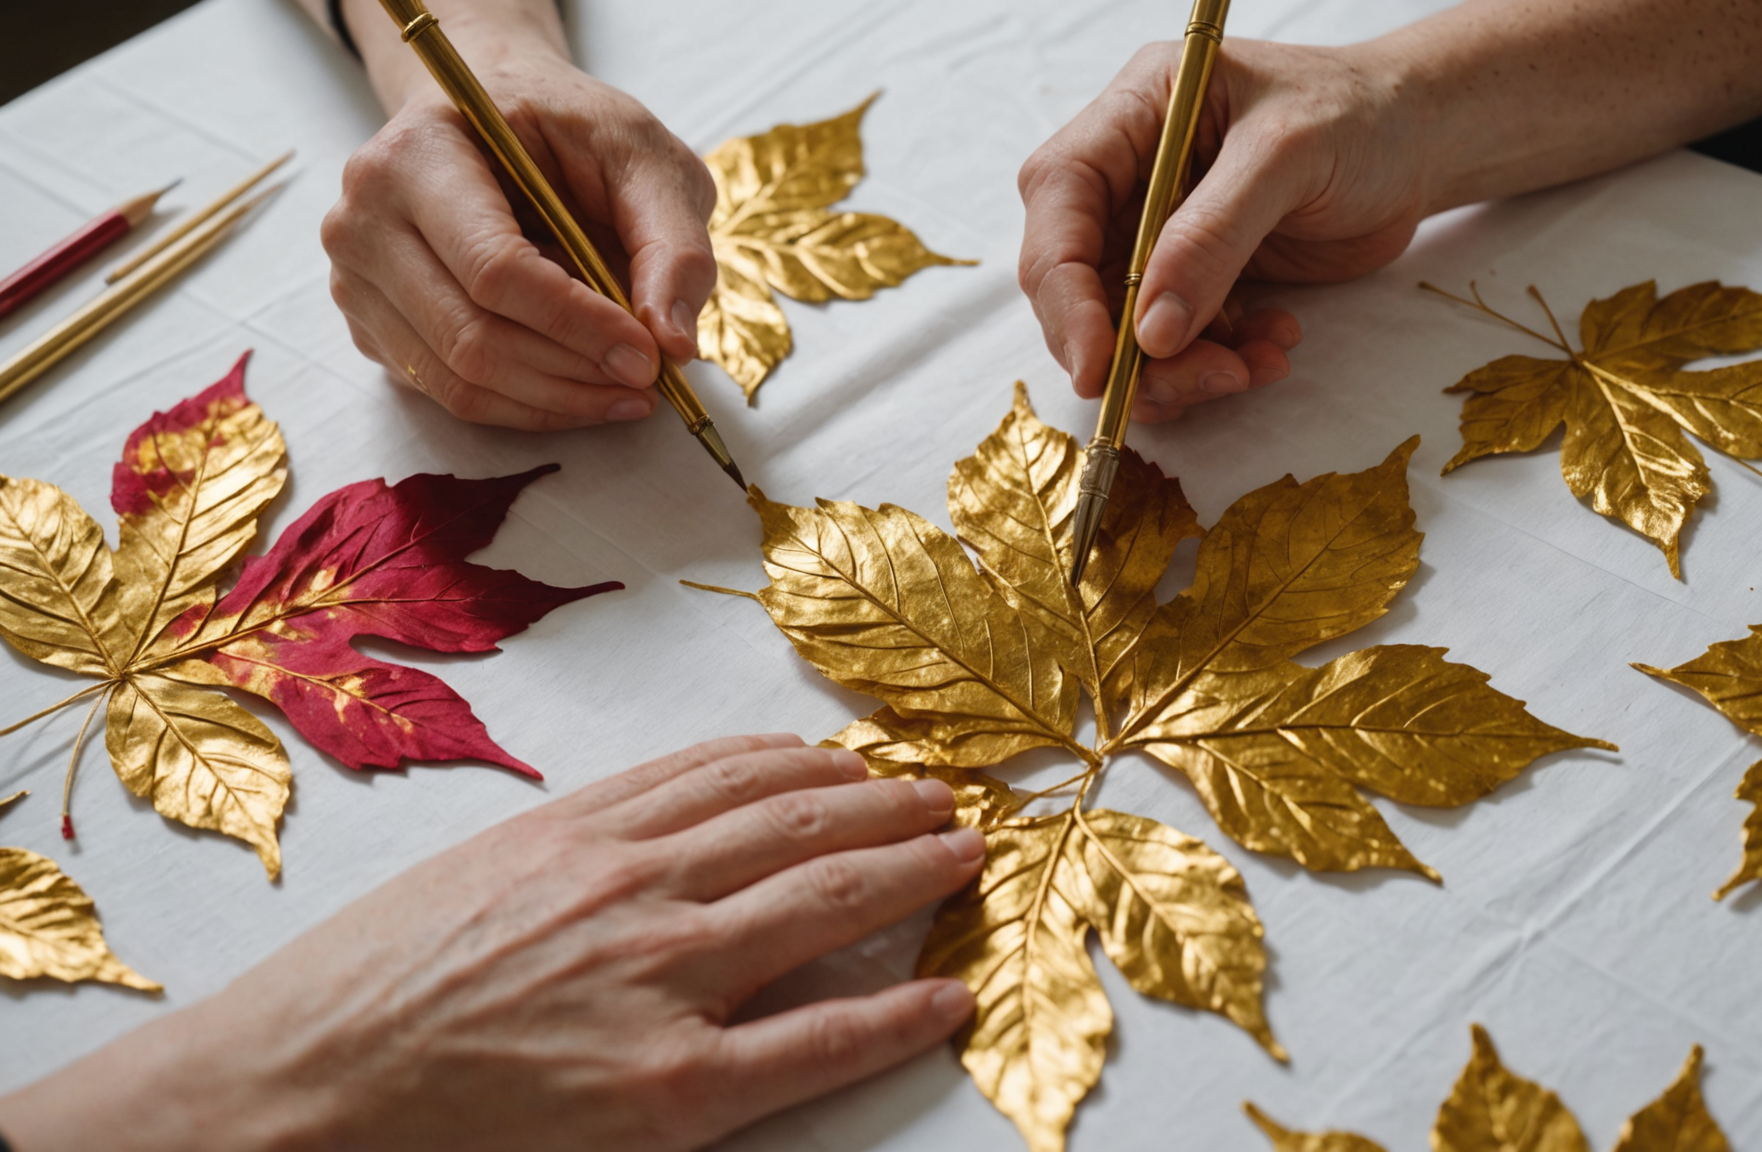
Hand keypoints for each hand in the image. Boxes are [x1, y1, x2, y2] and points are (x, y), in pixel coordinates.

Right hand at [0, 735, 984, 1151]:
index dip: (814, 763)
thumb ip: (581, 844)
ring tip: (961, 858)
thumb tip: (675, 827)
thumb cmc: (363, 991)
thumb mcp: (475, 872)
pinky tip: (944, 995)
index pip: (732, 771)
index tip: (860, 761)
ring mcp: (661, 984)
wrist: (294, 1092)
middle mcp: (636, 888)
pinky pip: (818, 1040)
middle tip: (942, 797)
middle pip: (800, 821)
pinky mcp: (671, 1089)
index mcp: (581, 830)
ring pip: (827, 901)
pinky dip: (896, 1012)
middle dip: (888, 803)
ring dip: (912, 871)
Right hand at [323, 49, 716, 430]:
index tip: (648, 357)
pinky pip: (449, 392)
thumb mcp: (643, 156)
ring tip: (625, 393)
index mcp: (418, 154)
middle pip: (470, 336)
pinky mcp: (372, 325)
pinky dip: (526, 405)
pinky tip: (579, 385)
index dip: (577, 326)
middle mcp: (364, 220)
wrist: (492, 114)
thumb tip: (674, 346)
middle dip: (572, 374)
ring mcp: (358, 278)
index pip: (494, 269)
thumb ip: (671, 244)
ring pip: (459, 379)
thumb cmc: (567, 130)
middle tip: (647, 384)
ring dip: (556, 401)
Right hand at [1018, 39, 1426, 421]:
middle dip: (1126, 348)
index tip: (1097, 364)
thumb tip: (1150, 333)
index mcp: (1135, 114)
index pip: (1059, 201)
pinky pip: (1178, 346)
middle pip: (1077, 280)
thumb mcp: (1287, 155)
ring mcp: (1159, 233)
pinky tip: (1273, 350)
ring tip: (1249, 368)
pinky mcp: (1197, 280)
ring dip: (1177, 370)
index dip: (1064, 287)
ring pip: (1124, 328)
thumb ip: (1213, 237)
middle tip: (1198, 380)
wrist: (1420, 143)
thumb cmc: (1359, 116)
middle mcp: (1130, 175)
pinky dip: (1217, 366)